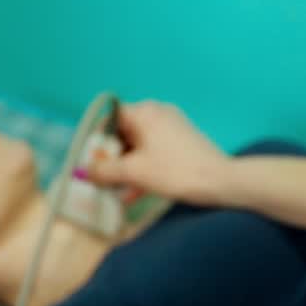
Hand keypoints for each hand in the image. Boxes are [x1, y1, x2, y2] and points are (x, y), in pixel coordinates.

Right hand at [85, 100, 231, 206]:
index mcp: (144, 112)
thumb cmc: (175, 172)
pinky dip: (142, 167)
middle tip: (100, 178)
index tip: (89, 160)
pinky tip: (133, 194)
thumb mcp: (134, 172)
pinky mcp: (182, 141)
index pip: (109, 116)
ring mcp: (172, 126)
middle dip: (110, 156)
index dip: (96, 138)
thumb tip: (84, 171)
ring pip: (138, 144)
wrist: (221, 182)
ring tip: (114, 190)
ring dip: (125, 166)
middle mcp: (158, 112)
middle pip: (123, 131)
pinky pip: (153, 150)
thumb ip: (104, 171)